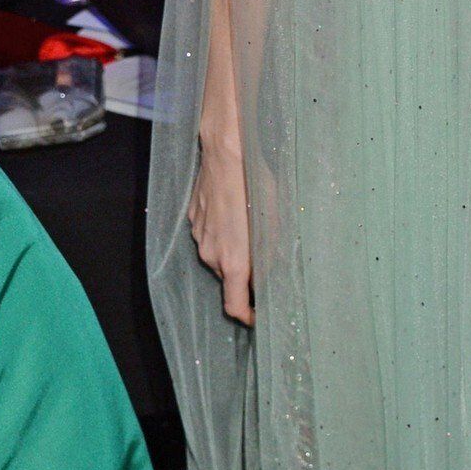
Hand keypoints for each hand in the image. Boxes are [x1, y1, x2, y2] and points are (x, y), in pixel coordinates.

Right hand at [189, 133, 254, 324]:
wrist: (226, 153)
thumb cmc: (255, 186)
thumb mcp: (275, 224)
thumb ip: (271, 256)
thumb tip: (272, 276)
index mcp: (233, 262)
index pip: (234, 306)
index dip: (247, 316)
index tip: (259, 316)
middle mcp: (212, 255)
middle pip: (230, 280)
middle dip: (246, 278)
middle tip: (265, 266)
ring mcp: (200, 237)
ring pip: (219, 257)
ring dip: (235, 254)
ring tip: (252, 234)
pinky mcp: (195, 220)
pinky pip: (211, 237)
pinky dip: (225, 236)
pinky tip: (237, 215)